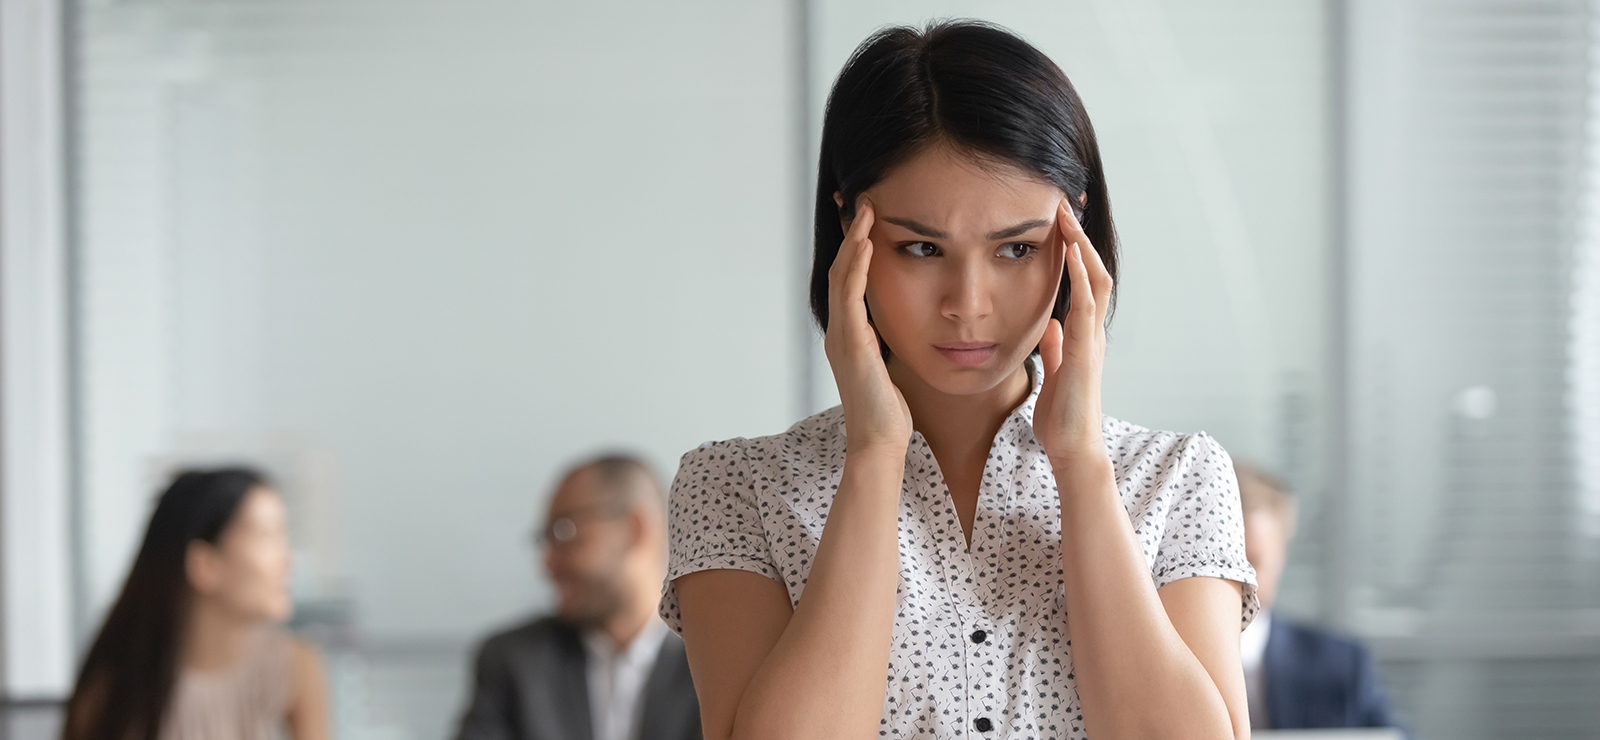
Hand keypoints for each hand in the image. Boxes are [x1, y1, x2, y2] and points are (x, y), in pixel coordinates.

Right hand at [825, 201, 912, 454]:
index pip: (849, 282)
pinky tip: (865, 244)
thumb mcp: (889, 368)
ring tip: (865, 211)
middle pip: (841, 271)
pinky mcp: (852, 344)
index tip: (866, 220)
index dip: (854, 249)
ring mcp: (841, 337)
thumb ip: (889, 344)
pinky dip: (857, 267)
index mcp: (849, 336)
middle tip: (863, 201)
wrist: (880, 443)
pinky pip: (851, 296)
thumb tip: (904, 326)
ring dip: (854, 241)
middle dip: (851, 234)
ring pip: (843, 277)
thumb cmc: (890, 412)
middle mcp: (839, 332)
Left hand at [1034, 199, 1113, 461]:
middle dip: (1081, 238)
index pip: (1084, 283)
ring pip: (1096, 280)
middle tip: (1065, 204)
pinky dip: (1081, 275)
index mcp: (1084, 335)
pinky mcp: (1087, 350)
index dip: (1075, 253)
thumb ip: (1057, 347)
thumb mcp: (1055, 372)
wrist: (1073, 448)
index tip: (1059, 224)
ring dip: (1081, 247)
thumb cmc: (1062, 416)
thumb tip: (1050, 325)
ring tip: (1066, 215)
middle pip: (1096, 272)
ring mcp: (1093, 339)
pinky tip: (1071, 252)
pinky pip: (1086, 304)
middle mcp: (1093, 331)